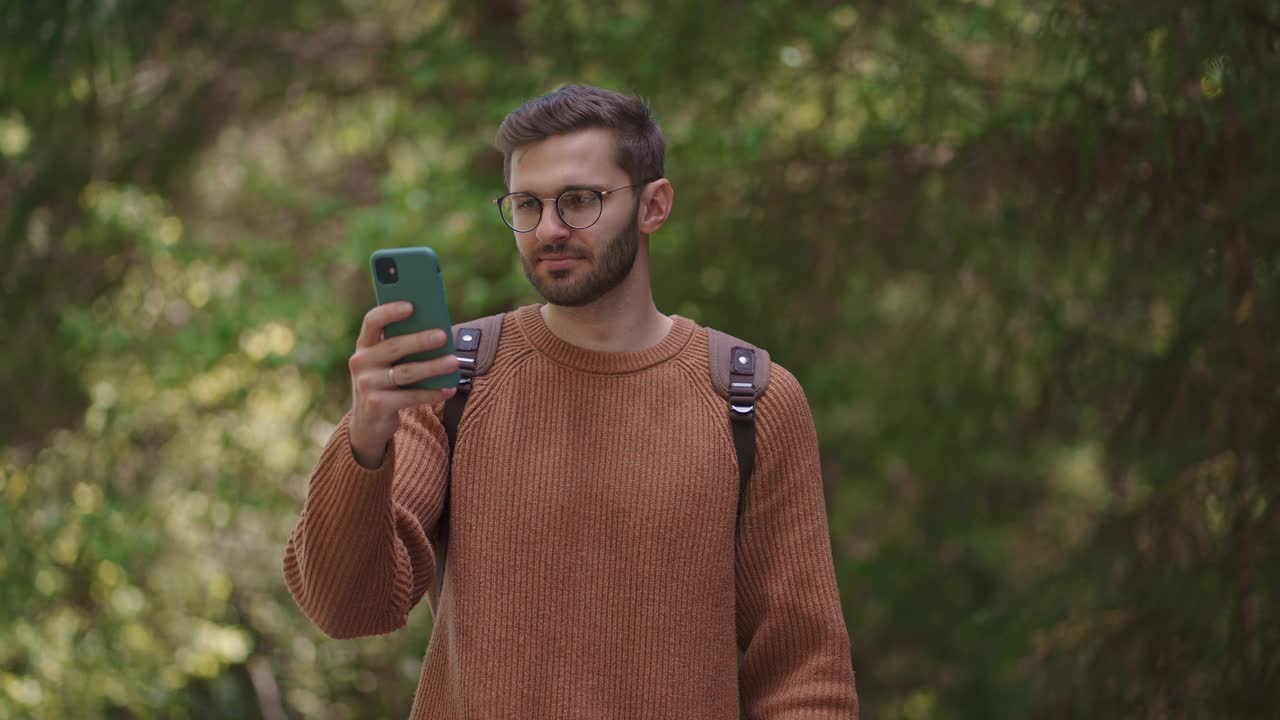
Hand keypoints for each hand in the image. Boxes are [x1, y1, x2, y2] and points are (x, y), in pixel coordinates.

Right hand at [347, 302, 458, 468]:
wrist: (368, 422)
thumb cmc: (386, 382)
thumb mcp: (386, 363)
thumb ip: (402, 346)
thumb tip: (438, 331)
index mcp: (364, 345)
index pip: (372, 321)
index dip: (390, 311)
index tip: (411, 305)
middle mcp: (361, 362)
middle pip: (394, 347)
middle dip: (420, 340)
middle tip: (443, 335)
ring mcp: (367, 384)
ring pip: (406, 373)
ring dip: (433, 367)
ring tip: (454, 362)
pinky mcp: (377, 405)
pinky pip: (410, 397)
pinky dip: (432, 393)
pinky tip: (449, 388)